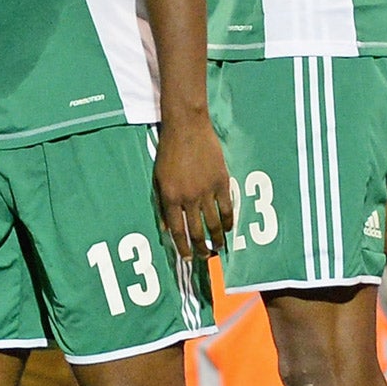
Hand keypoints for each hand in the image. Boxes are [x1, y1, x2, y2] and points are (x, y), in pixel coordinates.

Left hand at [153, 118, 232, 258]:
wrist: (187, 128)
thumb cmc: (169, 152)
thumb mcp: (158, 178)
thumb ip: (162, 204)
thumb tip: (165, 227)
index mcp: (170, 197)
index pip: (176, 230)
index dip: (182, 247)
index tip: (186, 257)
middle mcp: (188, 198)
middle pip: (196, 231)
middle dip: (200, 248)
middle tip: (204, 257)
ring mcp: (207, 191)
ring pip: (214, 223)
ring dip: (216, 239)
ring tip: (217, 248)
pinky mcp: (222, 182)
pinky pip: (227, 208)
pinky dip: (228, 221)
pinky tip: (228, 229)